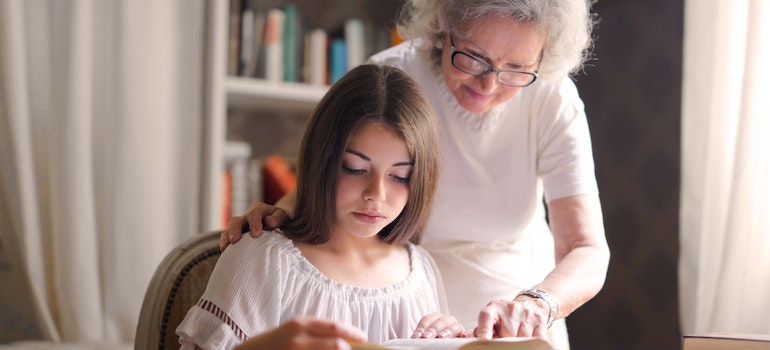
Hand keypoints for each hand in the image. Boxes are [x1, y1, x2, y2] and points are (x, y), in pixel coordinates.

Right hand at [220, 201, 289, 250]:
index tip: (256, 234)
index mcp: (259, 209)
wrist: (277, 222)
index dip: (254, 223)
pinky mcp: (236, 234)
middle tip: (235, 240)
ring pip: (229, 229)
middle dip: (235, 230)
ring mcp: (240, 225)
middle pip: (237, 220)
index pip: (254, 213)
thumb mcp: (282, 216)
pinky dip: (224, 242)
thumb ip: (278, 218)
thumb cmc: (280, 220)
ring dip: (227, 237)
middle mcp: (247, 216)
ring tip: (225, 247)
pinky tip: (224, 251)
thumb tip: (269, 222)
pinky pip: (226, 237)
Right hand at [234, 317, 366, 349]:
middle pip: (337, 346)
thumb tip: (344, 340)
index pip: (335, 327)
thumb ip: (316, 333)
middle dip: (347, 349)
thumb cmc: (274, 343)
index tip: (364, 338)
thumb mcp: (293, 331)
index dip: (353, 333)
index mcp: (300, 324)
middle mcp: (298, 339)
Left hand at [411, 312, 468, 338]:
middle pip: (441, 321)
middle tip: (426, 337)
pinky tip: (463, 336)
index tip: (417, 336)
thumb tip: (416, 338)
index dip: (422, 327)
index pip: (427, 319)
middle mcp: (447, 320)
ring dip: (447, 331)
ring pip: (454, 326)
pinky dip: (467, 333)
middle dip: (433, 329)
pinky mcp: (465, 335)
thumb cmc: (432, 341)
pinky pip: (469, 332)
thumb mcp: (426, 338)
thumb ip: (422, 337)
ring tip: (441, 337)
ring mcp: (457, 327)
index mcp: (435, 318)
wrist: (440, 344)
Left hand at [474, 298, 549, 339]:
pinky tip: (526, 340)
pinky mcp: (539, 320)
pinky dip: (531, 343)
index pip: (487, 317)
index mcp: (493, 308)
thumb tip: (477, 339)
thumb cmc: (504, 317)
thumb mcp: (491, 319)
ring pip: (522, 338)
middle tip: (503, 340)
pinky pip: (537, 339)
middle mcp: (510, 308)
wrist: (527, 305)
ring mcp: (525, 313)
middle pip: (507, 334)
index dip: (484, 330)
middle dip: (504, 341)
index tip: (484, 340)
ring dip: (519, 343)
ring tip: (515, 338)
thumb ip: (483, 330)